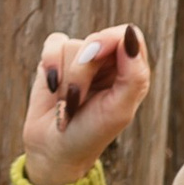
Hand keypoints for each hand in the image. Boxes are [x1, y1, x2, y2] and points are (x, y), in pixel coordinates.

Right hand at [19, 26, 152, 184]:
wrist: (54, 150)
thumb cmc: (91, 134)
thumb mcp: (119, 111)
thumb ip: (133, 74)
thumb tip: (130, 34)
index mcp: (130, 72)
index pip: (128, 36)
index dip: (110, 39)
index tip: (96, 55)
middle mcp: (108, 62)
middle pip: (96, 40)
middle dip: (82, 71)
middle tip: (77, 99)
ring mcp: (81, 59)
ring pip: (72, 45)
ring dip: (65, 80)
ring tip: (67, 104)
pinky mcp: (56, 60)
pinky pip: (53, 43)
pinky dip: (50, 64)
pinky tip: (52, 86)